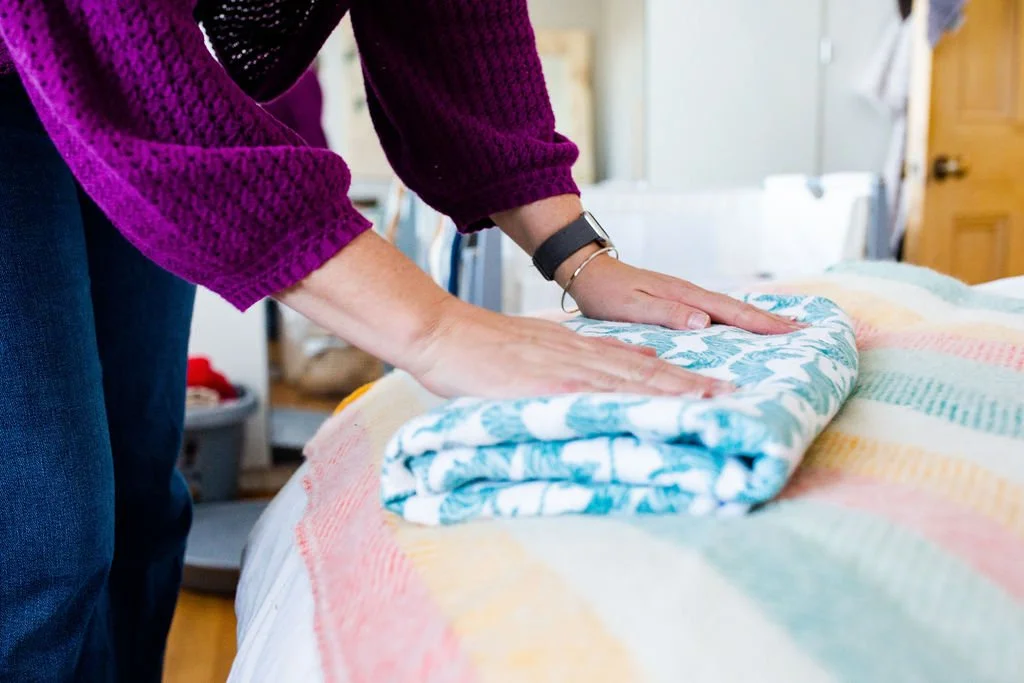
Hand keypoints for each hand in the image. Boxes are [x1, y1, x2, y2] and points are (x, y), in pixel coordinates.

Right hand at [278, 231, 730, 399]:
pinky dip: (626, 401)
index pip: (637, 364)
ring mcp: (562, 367)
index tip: (709, 388)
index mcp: (577, 349)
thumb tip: (630, 366)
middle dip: (688, 386)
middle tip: (729, 397)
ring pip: (628, 380)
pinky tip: (650, 408)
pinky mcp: (544, 381)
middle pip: (644, 372)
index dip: (676, 377)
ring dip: (671, 392)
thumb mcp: (537, 347)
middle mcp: (578, 354)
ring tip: (708, 403)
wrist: (441, 332)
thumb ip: (581, 357)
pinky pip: (592, 393)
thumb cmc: (479, 347)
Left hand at [565, 252, 801, 334]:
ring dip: (758, 319)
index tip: (793, 332)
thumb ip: (667, 314)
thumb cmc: (606, 292)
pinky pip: (716, 311)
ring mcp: (686, 296)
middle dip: (772, 320)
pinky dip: (736, 318)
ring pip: (730, 310)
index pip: (732, 312)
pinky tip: (743, 325)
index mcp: (685, 295)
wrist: (588, 270)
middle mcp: (691, 294)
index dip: (763, 324)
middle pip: (739, 309)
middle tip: (805, 331)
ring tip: (785, 329)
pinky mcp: (678, 301)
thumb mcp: (632, 306)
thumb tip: (705, 322)